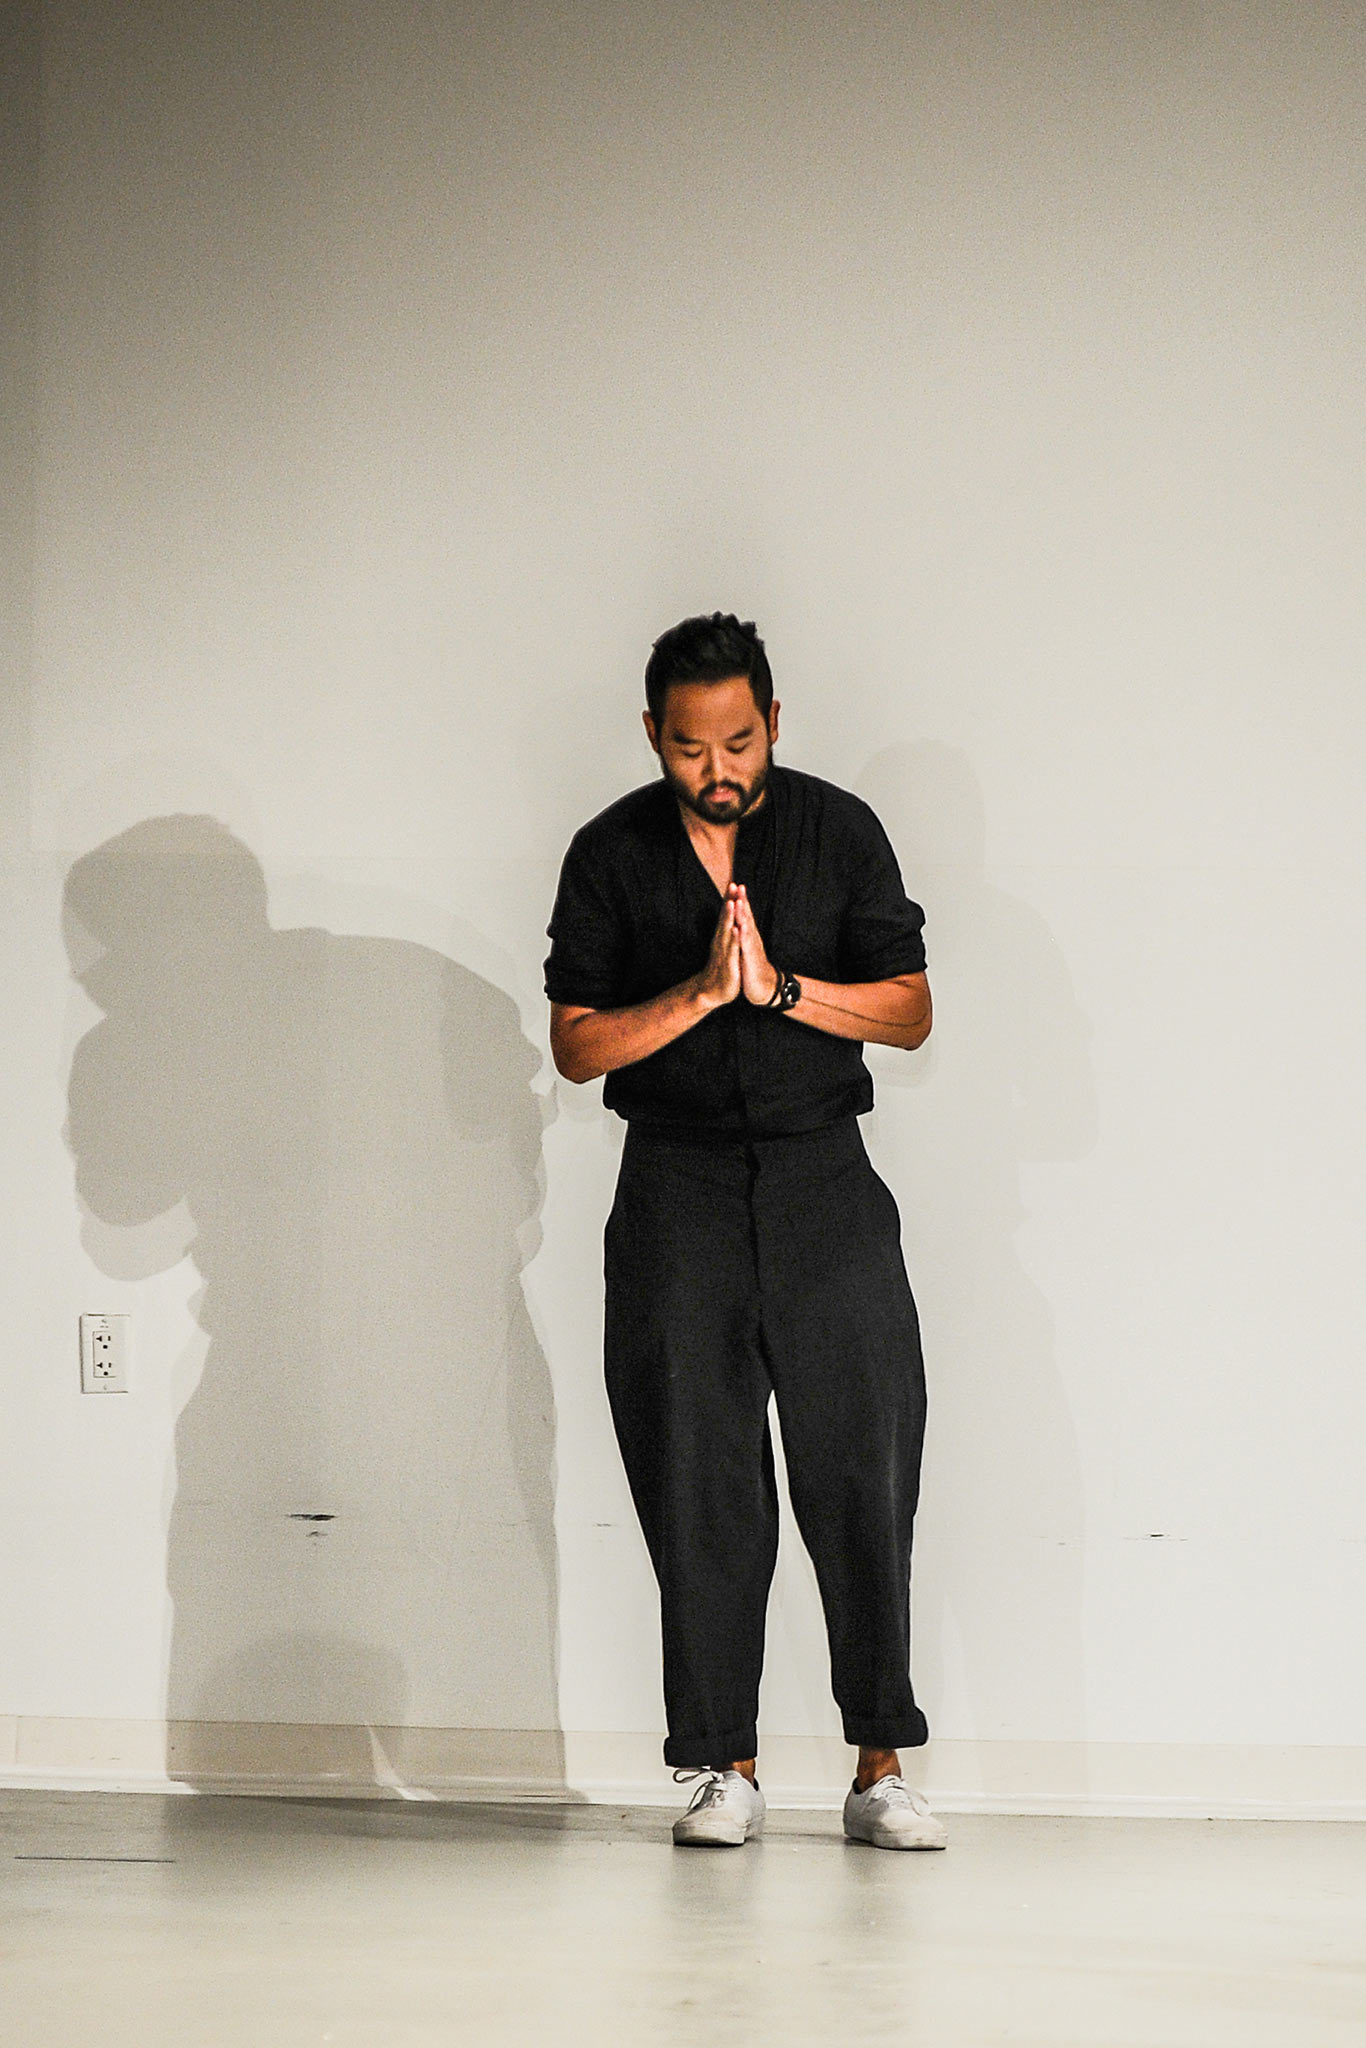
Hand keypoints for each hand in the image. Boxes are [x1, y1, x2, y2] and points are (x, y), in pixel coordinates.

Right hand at [694, 890, 742, 1008]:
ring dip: (729, 917)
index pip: (725, 915)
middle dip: (729, 901)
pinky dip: (734, 940)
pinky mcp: (728, 964)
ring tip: (732, 902)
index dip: (729, 899)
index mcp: (722, 937)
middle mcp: (720, 941)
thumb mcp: (724, 949)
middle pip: (725, 918)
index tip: (733, 883)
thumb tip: (728, 921)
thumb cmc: (720, 969)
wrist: (711, 992)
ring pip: (726, 931)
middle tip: (732, 884)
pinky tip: (736, 930)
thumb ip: (725, 934)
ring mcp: (723, 952)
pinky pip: (731, 950)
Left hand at [732, 885, 781, 1006]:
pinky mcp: (751, 959)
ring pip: (747, 928)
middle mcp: (752, 938)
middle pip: (747, 916)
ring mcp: (752, 947)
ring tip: (739, 901)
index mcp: (749, 935)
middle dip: (742, 900)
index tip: (734, 884)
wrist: (763, 986)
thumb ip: (744, 933)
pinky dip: (743, 936)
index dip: (739, 899)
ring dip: (743, 915)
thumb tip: (740, 920)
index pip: (744, 913)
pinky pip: (746, 946)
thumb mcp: (746, 947)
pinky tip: (740, 927)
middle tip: (738, 885)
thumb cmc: (752, 966)